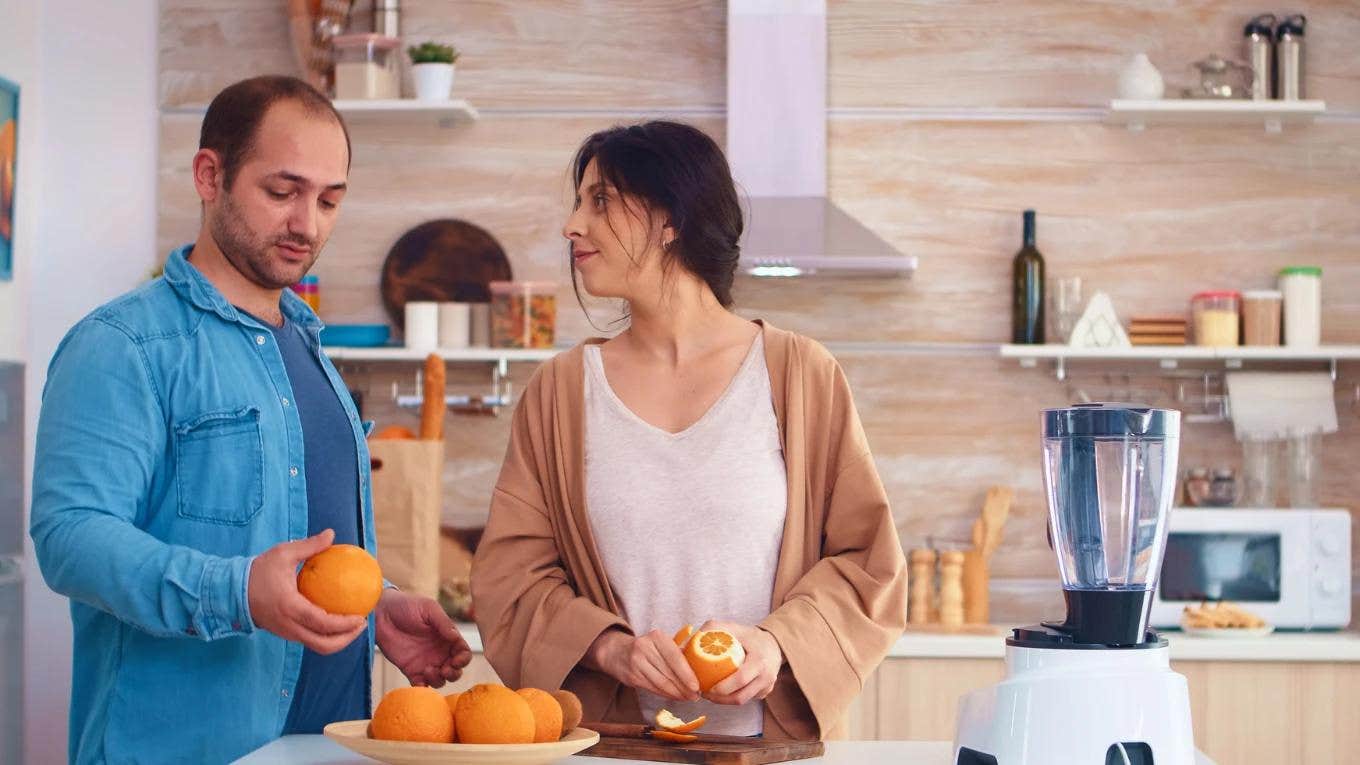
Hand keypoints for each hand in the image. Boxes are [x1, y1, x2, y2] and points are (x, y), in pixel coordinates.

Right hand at [248, 529, 368, 653]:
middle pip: (323, 645)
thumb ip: (309, 545)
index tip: (360, 617)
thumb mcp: (283, 553)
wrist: (231, 591)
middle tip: (361, 624)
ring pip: (316, 646)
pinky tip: (336, 620)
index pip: (322, 623)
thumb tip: (331, 534)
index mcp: (290, 607)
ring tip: (353, 625)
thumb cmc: (258, 571)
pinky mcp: (284, 633)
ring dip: (337, 640)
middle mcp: (289, 625)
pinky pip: (309, 639)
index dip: (344, 625)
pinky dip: (326, 635)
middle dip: (346, 640)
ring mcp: (286, 632)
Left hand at [375, 589, 472, 687]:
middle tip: (445, 669)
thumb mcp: (428, 609)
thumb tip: (456, 637)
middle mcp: (439, 652)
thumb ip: (443, 623)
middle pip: (455, 670)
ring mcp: (425, 662)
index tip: (456, 660)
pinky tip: (419, 680)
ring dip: (439, 680)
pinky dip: (422, 688)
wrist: (381, 613)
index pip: (463, 653)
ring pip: (440, 680)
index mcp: (447, 637)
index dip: (463, 659)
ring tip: (428, 670)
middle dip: (454, 673)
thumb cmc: (407, 605)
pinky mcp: (410, 670)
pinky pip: (420, 685)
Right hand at [585, 628, 699, 701]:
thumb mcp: (660, 643)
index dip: (687, 674)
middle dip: (684, 687)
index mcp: (657, 637)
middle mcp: (645, 648)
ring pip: (661, 683)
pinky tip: (675, 697)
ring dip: (677, 693)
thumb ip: (677, 652)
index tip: (697, 686)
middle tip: (696, 696)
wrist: (617, 652)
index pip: (675, 657)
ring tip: (688, 698)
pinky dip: (666, 695)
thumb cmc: (648, 648)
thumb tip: (700, 670)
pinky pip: (653, 688)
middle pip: (669, 673)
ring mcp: (636, 662)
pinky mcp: (631, 676)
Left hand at [699, 621, 782, 705]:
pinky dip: (732, 698)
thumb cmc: (749, 635)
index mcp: (759, 660)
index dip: (722, 687)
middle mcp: (767, 676)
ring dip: (724, 701)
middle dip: (719, 699)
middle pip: (740, 697)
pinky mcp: (765, 692)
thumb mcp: (732, 627)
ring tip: (709, 694)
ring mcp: (767, 686)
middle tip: (704, 693)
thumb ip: (712, 629)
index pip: (740, 679)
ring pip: (743, 701)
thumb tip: (689, 642)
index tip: (706, 687)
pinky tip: (721, 692)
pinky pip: (747, 698)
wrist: (773, 643)